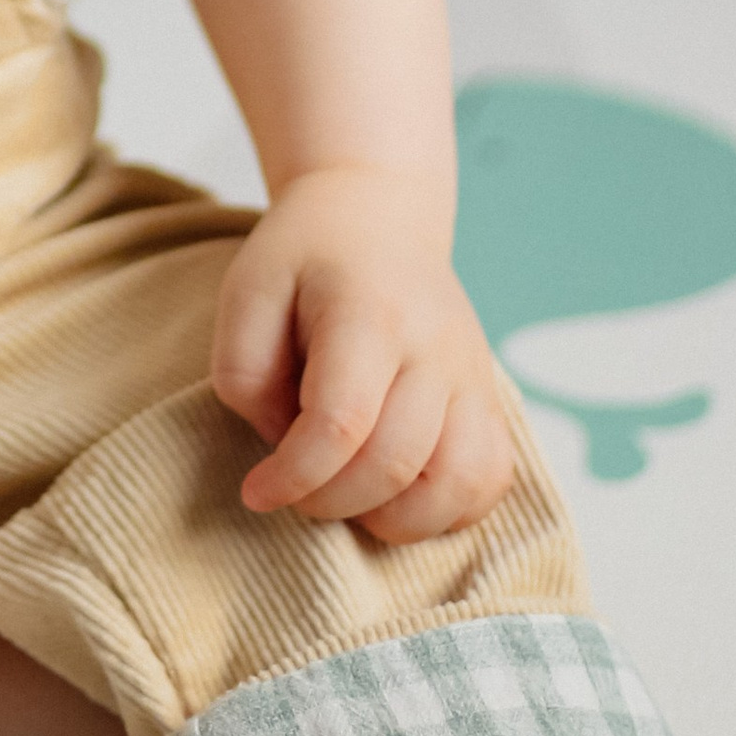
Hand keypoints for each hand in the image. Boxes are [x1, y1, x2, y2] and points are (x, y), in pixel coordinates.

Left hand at [210, 165, 514, 543]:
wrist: (379, 216)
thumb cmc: (304, 258)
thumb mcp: (247, 290)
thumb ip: (245, 371)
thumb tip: (282, 440)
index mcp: (369, 313)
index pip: (342, 422)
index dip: (295, 475)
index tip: (256, 491)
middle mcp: (434, 347)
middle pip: (395, 463)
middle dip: (330, 501)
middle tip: (293, 488)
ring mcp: (473, 376)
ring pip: (458, 485)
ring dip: (394, 519)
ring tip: (349, 496)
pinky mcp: (491, 400)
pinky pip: (490, 481)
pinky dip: (447, 511)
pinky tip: (398, 496)